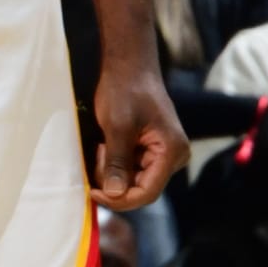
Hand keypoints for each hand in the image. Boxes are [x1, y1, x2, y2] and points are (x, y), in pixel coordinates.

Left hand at [93, 60, 186, 208]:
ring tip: (102, 146)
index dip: (120, 199)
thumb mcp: (118, 127)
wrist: (128, 67)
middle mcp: (173, 157)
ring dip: (112, 171)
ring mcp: (163, 154)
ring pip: (133, 180)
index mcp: (172, 152)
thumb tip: (114, 194)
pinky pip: (131, 168)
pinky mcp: (150, 150)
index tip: (94, 193)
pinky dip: (114, 163)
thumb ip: (117, 162)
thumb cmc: (125, 91)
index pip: (148, 192)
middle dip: (114, 180)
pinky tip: (106, 146)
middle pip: (141, 188)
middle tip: (98, 156)